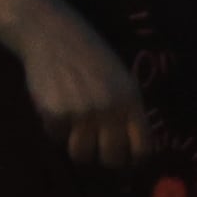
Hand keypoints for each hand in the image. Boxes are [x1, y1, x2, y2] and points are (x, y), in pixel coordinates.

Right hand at [0, 0, 150, 167]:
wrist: (53, 33)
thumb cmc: (90, 57)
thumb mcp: (120, 78)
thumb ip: (126, 110)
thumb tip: (131, 150)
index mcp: (131, 100)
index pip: (143, 147)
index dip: (135, 160)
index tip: (128, 163)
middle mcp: (110, 109)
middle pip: (112, 158)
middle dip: (103, 157)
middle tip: (96, 147)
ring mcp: (82, 113)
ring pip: (81, 155)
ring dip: (76, 145)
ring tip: (74, 126)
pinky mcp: (55, 113)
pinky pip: (56, 138)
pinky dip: (54, 128)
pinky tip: (54, 104)